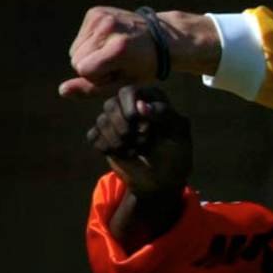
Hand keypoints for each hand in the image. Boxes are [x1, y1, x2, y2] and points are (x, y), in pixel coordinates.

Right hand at [61, 5, 219, 98]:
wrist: (162, 38)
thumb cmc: (144, 66)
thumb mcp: (123, 83)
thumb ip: (92, 89)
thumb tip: (62, 90)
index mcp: (118, 47)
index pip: (83, 69)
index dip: (97, 76)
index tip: (117, 72)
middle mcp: (108, 28)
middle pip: (76, 59)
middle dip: (92, 66)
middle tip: (118, 62)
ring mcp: (101, 16)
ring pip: (75, 50)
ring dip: (90, 55)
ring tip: (115, 52)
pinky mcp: (96, 12)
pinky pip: (80, 38)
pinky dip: (91, 43)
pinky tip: (110, 41)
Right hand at [88, 86, 192, 251]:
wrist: (163, 180)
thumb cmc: (176, 153)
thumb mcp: (179, 133)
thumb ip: (164, 114)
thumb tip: (141, 105)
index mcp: (151, 98)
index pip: (129, 92)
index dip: (133, 111)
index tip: (147, 130)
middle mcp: (131, 105)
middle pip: (111, 104)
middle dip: (123, 126)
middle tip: (141, 141)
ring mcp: (116, 120)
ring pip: (101, 120)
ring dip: (118, 139)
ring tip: (136, 150)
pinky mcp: (105, 137)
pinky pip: (93, 135)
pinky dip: (107, 147)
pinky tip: (124, 154)